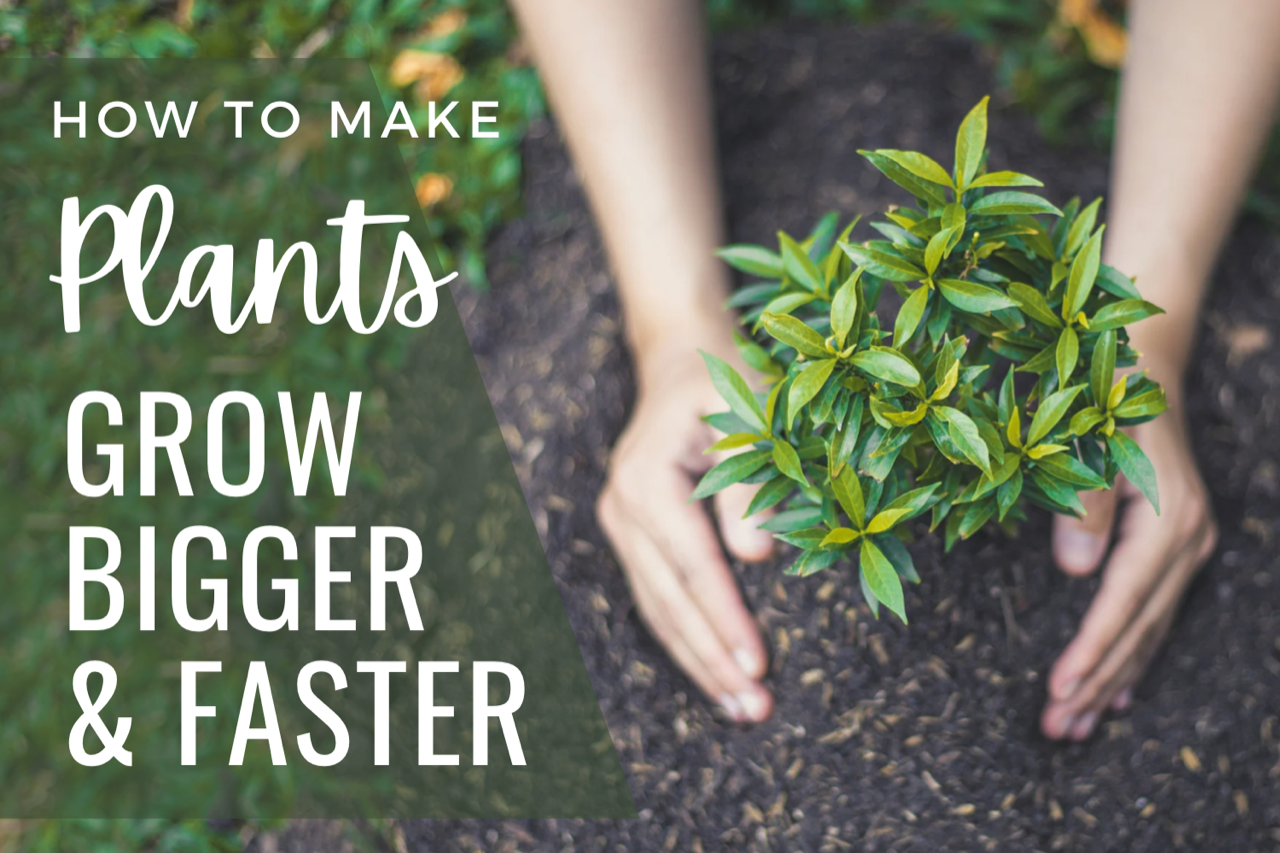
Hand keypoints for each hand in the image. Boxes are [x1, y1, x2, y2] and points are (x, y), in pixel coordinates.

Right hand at [597, 320, 774, 721]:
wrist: (680, 358)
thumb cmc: (727, 380)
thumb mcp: (749, 413)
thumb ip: (750, 484)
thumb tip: (758, 557)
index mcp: (647, 480)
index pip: (692, 565)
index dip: (725, 618)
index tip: (758, 665)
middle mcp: (623, 508)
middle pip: (669, 600)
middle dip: (712, 658)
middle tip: (754, 708)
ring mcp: (621, 524)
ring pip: (657, 608)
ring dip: (698, 661)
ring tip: (741, 709)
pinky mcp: (632, 535)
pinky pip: (657, 597)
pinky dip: (685, 637)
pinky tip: (714, 672)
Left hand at [1041, 389, 1216, 739]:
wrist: (1145, 373)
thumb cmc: (1109, 404)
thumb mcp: (1093, 443)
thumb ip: (1086, 505)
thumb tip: (1076, 570)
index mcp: (1168, 523)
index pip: (1122, 603)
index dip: (1090, 650)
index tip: (1058, 690)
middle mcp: (1186, 544)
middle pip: (1136, 630)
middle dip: (1095, 683)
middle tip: (1055, 729)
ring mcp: (1188, 550)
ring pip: (1146, 633)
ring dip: (1110, 683)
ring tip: (1072, 728)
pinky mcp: (1177, 552)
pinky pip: (1153, 619)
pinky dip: (1132, 659)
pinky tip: (1115, 699)